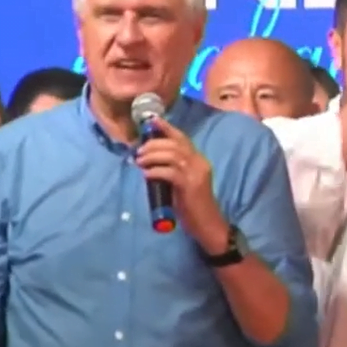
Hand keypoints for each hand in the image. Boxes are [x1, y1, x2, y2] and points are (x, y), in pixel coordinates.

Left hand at [135, 116, 228, 251]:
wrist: (207, 225)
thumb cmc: (191, 205)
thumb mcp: (181, 182)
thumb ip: (171, 170)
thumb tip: (148, 161)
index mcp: (198, 160)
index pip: (182, 138)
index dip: (166, 128)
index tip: (152, 121)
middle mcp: (199, 162)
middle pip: (174, 144)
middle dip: (153, 144)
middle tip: (139, 151)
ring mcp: (196, 173)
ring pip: (172, 155)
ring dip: (152, 156)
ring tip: (140, 161)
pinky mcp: (190, 185)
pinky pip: (169, 172)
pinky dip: (155, 171)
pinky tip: (146, 174)